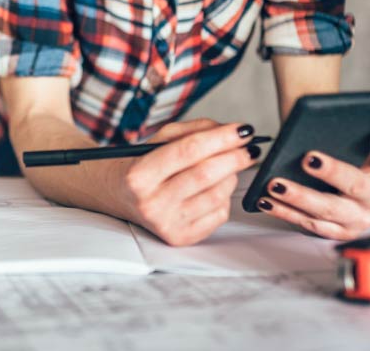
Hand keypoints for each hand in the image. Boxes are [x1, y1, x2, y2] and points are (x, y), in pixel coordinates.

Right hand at [117, 119, 262, 245]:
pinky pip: (218, 214)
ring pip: (217, 195)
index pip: (188, 151)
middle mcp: (151, 203)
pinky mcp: (181, 238)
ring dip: (231, 176)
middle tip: (249, 148)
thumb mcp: (160, 139)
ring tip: (228, 166)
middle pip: (206, 174)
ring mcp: (167, 224)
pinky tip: (215, 187)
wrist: (120, 195)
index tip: (243, 130)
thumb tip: (233, 131)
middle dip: (235, 157)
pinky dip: (225, 196)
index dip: (221, 138)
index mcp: (140, 174)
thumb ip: (195, 130)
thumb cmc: (143, 164)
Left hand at [256, 129, 369, 239]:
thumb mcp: (345, 148)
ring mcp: (359, 218)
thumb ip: (339, 136)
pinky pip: (310, 224)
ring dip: (300, 197)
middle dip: (332, 172)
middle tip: (309, 159)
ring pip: (329, 209)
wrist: (337, 190)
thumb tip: (311, 124)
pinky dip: (285, 212)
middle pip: (357, 185)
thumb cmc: (341, 162)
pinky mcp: (340, 232)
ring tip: (276, 184)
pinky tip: (268, 201)